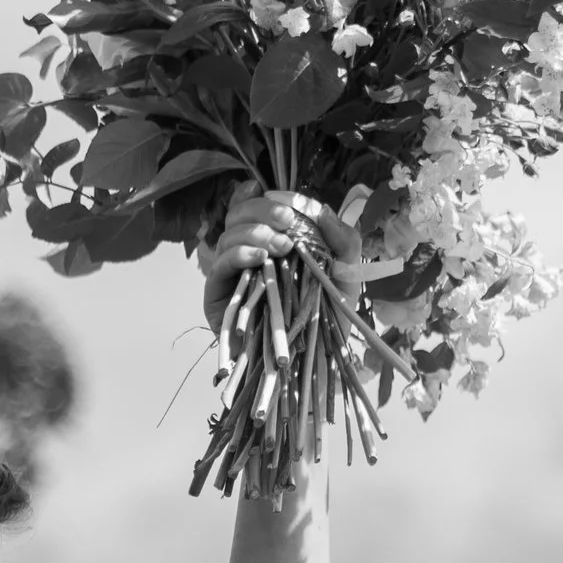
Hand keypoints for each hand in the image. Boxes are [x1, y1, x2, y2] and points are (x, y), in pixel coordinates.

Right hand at [202, 186, 363, 332]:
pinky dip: (239, 255)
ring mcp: (230, 274)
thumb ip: (343, 239)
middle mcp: (247, 253)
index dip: (264, 197)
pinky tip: (260, 259)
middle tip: (286, 221)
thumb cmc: (327, 321)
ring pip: (227, 235)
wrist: (311, 365)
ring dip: (253, 233)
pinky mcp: (217, 296)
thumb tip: (322, 209)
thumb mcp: (345, 276)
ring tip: (280, 246)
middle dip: (262, 211)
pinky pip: (220, 265)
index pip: (257, 206)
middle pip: (238, 214)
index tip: (286, 202)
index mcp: (272, 241)